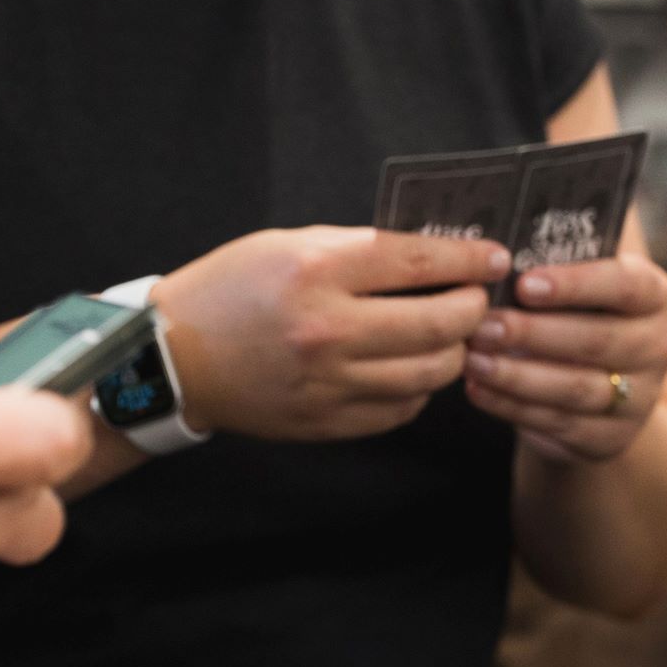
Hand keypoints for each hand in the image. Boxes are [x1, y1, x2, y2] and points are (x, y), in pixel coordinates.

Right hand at [150, 228, 507, 441]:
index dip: (468, 259)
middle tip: (478, 299)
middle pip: (439, 323)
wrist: (172, 358)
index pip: (418, 261)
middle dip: (474, 308)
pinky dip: (419, 387)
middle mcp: (327, 330)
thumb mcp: (288, 244)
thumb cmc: (231, 289)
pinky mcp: (327, 422)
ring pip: (430, 372)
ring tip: (451, 334)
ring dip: (454, 351)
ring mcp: (328, 383)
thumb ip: (360, 249)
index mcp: (317, 271)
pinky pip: (401, 408)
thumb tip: (432, 255)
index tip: (493, 258)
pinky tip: (412, 367)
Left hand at [461, 249, 666, 466]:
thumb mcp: (579, 283)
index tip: (523, 284)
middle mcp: (657, 346)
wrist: (602, 382)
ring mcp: (640, 397)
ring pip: (575, 388)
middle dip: (534, 333)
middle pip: (598, 341)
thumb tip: (498, 247)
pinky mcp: (611, 437)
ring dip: (517, 374)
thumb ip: (556, 260)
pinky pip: (558, 422)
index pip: (625, 285)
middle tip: (483, 325)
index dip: (575, 284)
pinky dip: (512, 406)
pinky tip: (478, 388)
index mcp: (654, 295)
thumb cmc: (578, 312)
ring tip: (472, 359)